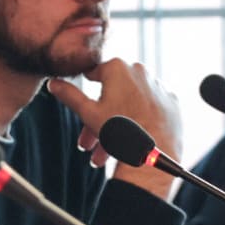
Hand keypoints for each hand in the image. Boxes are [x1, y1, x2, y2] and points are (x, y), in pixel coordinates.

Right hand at [46, 59, 182, 198]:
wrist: (154, 155)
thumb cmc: (121, 133)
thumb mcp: (88, 114)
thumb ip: (69, 95)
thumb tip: (53, 83)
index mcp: (118, 68)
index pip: (93, 73)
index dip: (85, 91)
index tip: (83, 107)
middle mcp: (140, 71)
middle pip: (112, 93)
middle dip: (98, 119)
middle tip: (88, 143)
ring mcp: (158, 87)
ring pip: (130, 104)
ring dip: (115, 126)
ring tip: (104, 154)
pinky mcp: (171, 103)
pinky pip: (149, 109)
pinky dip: (139, 121)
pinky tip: (130, 142)